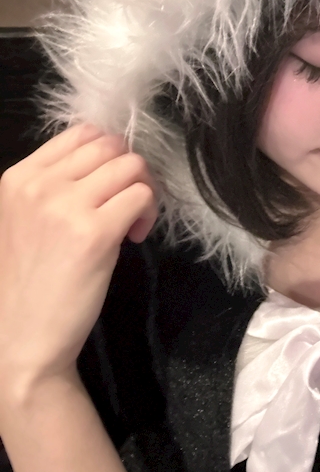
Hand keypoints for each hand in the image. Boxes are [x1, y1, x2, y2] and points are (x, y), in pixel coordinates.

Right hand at [0, 123, 157, 397]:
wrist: (21, 339)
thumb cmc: (29, 282)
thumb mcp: (26, 219)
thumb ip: (58, 185)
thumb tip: (110, 160)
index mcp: (19, 177)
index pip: (82, 132)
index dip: (110, 154)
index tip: (112, 184)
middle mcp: (40, 184)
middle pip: (111, 145)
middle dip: (131, 170)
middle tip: (130, 204)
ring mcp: (66, 206)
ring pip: (132, 166)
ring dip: (144, 191)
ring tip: (132, 223)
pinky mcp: (95, 233)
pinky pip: (142, 196)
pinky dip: (148, 213)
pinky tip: (134, 238)